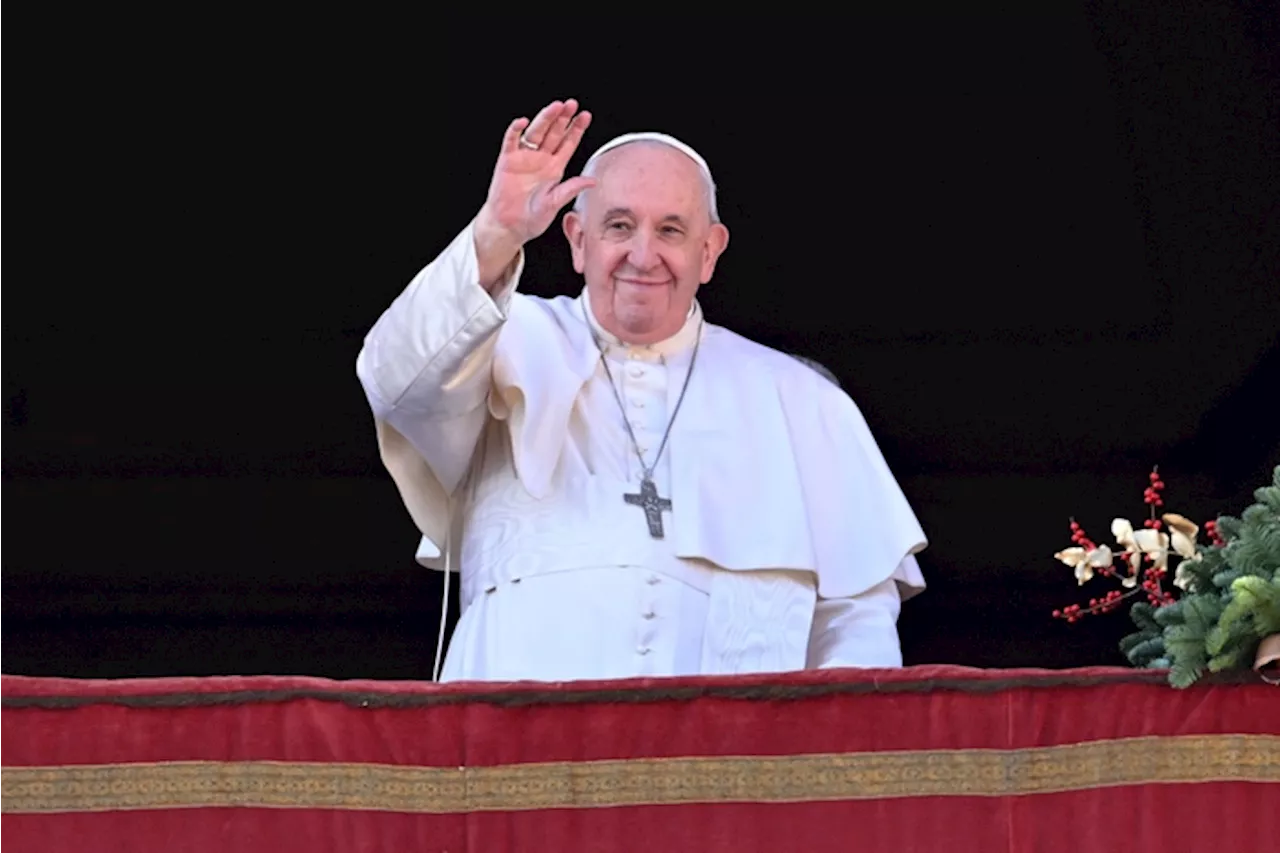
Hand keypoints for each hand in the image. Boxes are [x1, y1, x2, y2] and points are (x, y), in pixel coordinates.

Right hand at [475, 99, 594, 249]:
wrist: (510, 226)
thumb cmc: (532, 218)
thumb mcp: (555, 203)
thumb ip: (571, 189)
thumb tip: (592, 181)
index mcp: (555, 168)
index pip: (568, 143)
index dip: (576, 129)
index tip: (585, 116)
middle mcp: (541, 159)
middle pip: (554, 133)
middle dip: (563, 118)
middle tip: (572, 104)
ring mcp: (524, 157)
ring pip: (536, 132)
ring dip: (545, 119)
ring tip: (555, 107)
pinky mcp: (507, 160)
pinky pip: (511, 141)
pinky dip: (515, 130)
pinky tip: (522, 122)